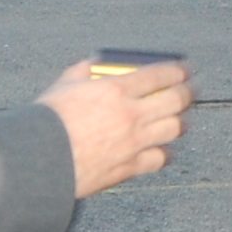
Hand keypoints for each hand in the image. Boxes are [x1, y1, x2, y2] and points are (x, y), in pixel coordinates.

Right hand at [37, 59, 193, 197]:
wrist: (39, 162)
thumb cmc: (47, 121)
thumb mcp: (64, 85)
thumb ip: (84, 71)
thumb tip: (96, 64)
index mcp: (116, 89)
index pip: (161, 75)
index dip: (179, 71)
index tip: (185, 70)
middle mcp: (131, 115)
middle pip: (176, 101)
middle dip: (189, 92)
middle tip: (192, 90)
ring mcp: (134, 143)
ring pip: (174, 129)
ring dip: (181, 121)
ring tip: (181, 118)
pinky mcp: (129, 168)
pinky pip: (160, 159)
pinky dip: (165, 152)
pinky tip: (164, 149)